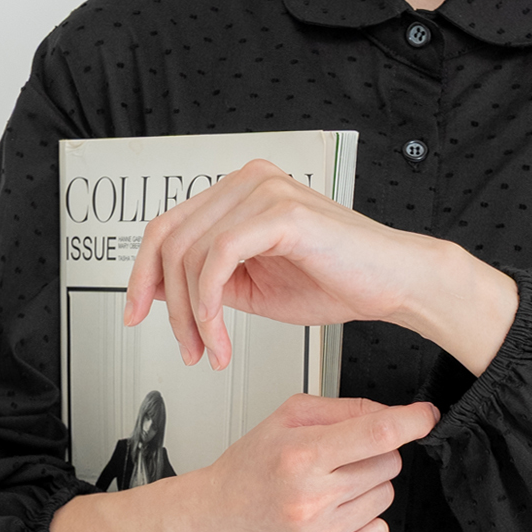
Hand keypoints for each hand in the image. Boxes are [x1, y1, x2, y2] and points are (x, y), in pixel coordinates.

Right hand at [47, 394, 439, 531]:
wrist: (211, 527)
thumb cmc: (245, 473)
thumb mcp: (282, 421)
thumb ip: (339, 410)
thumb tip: (389, 413)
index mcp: (299, 457)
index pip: (377, 434)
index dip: (412, 421)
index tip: (426, 416)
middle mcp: (310, 500)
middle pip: (388, 465)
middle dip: (370, 457)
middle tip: (334, 463)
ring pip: (384, 498)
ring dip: (364, 490)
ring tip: (324, 493)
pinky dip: (363, 524)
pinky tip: (330, 519)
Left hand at [124, 158, 424, 368]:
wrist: (394, 285)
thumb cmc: (338, 282)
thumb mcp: (254, 286)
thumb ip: (210, 280)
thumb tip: (161, 290)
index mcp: (240, 193)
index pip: (167, 227)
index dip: (143, 274)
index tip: (137, 314)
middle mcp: (248, 182)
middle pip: (169, 239)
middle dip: (167, 304)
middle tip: (185, 347)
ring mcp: (263, 191)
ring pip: (189, 254)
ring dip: (191, 315)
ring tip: (211, 350)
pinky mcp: (280, 213)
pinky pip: (217, 260)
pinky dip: (208, 305)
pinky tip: (220, 334)